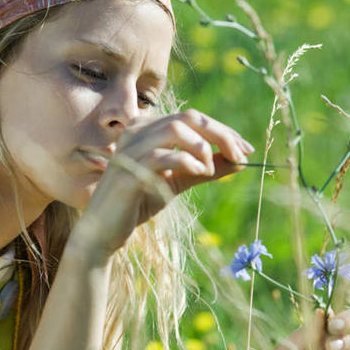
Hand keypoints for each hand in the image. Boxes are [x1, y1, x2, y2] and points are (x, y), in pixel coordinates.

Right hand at [75, 109, 253, 255]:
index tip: (245, 149)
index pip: (192, 118)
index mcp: (147, 128)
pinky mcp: (129, 169)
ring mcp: (131, 148)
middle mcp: (137, 130)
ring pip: (177, 129)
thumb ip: (204, 169)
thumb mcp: (177, 182)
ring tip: (210, 170)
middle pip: (189, 118)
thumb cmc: (137, 203)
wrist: (104, 231)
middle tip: (241, 156)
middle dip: (221, 135)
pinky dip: (187, 161)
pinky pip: (163, 155)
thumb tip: (239, 161)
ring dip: (203, 147)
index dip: (222, 131)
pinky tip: (199, 172)